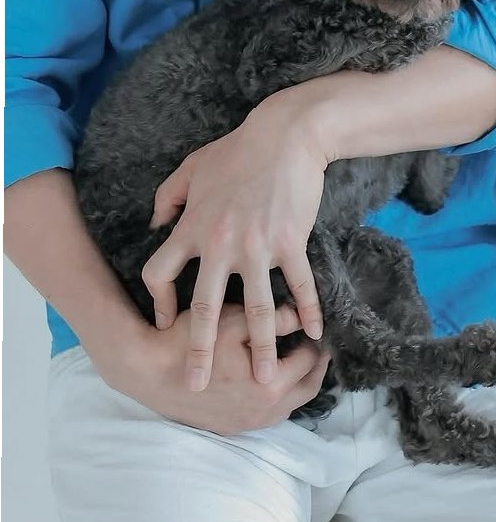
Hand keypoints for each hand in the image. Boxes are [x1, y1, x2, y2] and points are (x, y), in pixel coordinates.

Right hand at [94, 303, 328, 434]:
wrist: (149, 372)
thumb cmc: (191, 341)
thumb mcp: (234, 319)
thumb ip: (273, 318)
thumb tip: (303, 314)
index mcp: (268, 386)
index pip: (310, 361)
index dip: (315, 339)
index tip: (316, 322)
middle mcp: (262, 412)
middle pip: (307, 389)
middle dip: (315, 365)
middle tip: (317, 342)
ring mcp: (246, 424)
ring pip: (289, 406)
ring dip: (298, 382)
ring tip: (297, 355)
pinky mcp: (232, 428)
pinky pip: (269, 415)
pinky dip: (278, 396)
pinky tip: (271, 374)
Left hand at [142, 91, 327, 389]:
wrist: (286, 134)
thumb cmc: (239, 149)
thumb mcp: (192, 166)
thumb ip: (168, 196)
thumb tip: (154, 224)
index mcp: (193, 228)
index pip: (161, 274)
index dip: (160, 300)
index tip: (165, 321)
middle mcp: (221, 245)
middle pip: (204, 309)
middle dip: (198, 352)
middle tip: (195, 386)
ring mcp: (258, 247)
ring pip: (257, 309)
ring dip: (261, 348)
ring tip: (264, 380)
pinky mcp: (292, 242)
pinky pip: (301, 284)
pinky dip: (308, 310)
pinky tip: (314, 333)